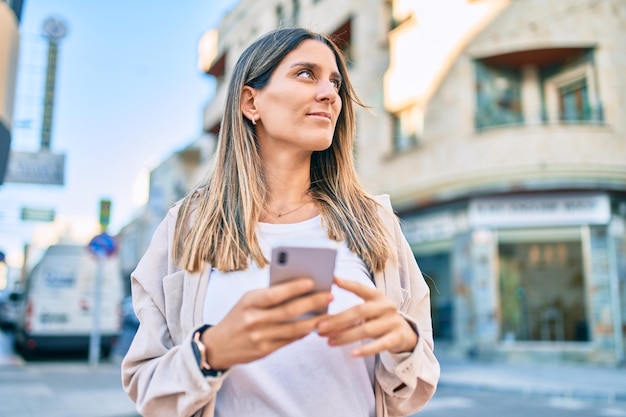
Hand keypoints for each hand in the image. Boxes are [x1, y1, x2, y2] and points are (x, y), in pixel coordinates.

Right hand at [201, 277, 332, 368]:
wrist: (217, 346)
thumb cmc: (238, 317)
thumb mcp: (247, 301)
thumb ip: (269, 296)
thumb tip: (299, 289)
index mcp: (249, 302)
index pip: (275, 293)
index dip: (295, 288)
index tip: (313, 281)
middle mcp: (254, 319)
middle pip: (289, 311)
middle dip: (312, 303)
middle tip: (329, 296)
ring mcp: (260, 337)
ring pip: (293, 329)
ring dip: (314, 321)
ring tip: (328, 314)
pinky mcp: (264, 351)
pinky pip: (289, 341)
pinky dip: (303, 333)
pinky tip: (314, 326)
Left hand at [316, 277, 417, 356]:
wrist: (404, 334)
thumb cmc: (378, 320)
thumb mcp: (368, 312)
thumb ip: (350, 313)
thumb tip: (323, 319)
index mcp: (377, 296)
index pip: (360, 288)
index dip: (347, 284)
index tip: (332, 279)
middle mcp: (386, 306)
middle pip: (360, 311)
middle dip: (338, 319)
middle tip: (320, 326)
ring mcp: (393, 321)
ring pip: (366, 329)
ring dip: (346, 336)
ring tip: (329, 341)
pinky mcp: (397, 337)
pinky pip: (379, 345)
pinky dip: (365, 349)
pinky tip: (352, 353)